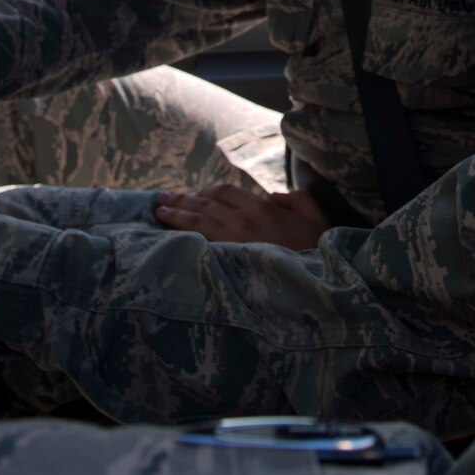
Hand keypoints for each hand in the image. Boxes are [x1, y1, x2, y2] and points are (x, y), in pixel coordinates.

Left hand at [154, 184, 330, 248]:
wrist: (312, 284)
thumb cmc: (316, 250)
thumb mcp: (315, 216)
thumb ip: (296, 199)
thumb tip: (272, 197)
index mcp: (262, 207)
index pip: (226, 192)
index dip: (208, 191)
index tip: (195, 194)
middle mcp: (242, 218)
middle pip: (205, 202)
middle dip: (182, 199)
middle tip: (162, 197)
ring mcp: (231, 237)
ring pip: (196, 217)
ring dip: (175, 211)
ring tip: (157, 208)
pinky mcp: (224, 256)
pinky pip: (197, 236)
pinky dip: (180, 228)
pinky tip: (168, 228)